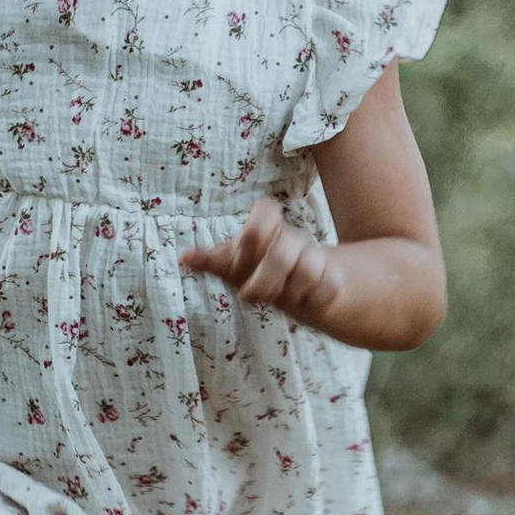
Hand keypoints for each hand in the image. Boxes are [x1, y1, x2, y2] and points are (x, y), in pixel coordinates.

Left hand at [181, 194, 344, 331]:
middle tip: (250, 297)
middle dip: (264, 281)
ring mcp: (311, 254)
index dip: (253, 236)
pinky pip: (328, 286)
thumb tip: (184, 257)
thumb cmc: (250, 269)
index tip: (240, 255)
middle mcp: (288, 237)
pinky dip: (313, 300)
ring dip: (289, 292)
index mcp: (264, 227)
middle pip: (281, 252)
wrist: (290, 281)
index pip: (265, 211)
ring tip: (279, 299)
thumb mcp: (229, 263)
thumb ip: (210, 260)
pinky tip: (303, 303)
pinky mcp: (330, 274)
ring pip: (307, 269)